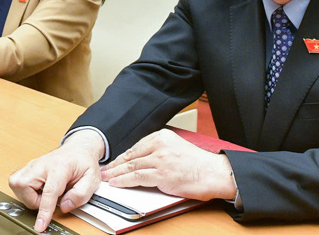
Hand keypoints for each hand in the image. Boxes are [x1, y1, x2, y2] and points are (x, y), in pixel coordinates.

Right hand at [9, 130, 104, 231]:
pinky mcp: (28, 167)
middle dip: (33, 200)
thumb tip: (64, 206)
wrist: (77, 149)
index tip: (41, 224)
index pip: (49, 191)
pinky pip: (17, 181)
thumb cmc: (83, 162)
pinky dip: (25, 190)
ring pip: (16, 183)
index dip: (44, 210)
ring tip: (43, 194)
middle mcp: (42, 164)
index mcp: (60, 166)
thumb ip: (81, 195)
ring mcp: (33, 164)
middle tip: (47, 200)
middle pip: (23, 185)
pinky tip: (37, 190)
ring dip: (28, 195)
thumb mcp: (92, 179)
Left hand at [101, 128, 235, 201]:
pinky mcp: (162, 174)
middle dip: (115, 164)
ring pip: (131, 166)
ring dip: (116, 173)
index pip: (136, 146)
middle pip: (131, 156)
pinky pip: (137, 177)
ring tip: (106, 178)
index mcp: (162, 136)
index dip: (122, 156)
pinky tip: (117, 183)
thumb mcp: (176, 147)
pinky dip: (124, 180)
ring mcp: (160, 159)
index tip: (114, 162)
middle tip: (104, 170)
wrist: (214, 173)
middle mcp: (160, 145)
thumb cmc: (198, 164)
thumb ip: (159, 150)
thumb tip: (140, 159)